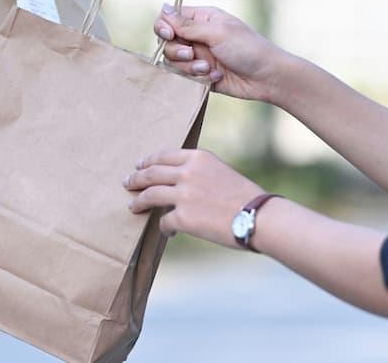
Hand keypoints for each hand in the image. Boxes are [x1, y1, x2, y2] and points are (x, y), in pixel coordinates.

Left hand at [123, 150, 264, 248]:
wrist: (260, 217)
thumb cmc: (246, 198)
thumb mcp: (221, 172)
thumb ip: (199, 172)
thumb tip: (178, 182)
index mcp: (198, 158)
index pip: (164, 155)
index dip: (148, 161)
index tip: (140, 165)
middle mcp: (188, 173)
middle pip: (151, 173)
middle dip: (136, 178)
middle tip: (127, 183)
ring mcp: (184, 195)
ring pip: (150, 195)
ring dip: (138, 201)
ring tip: (132, 206)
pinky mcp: (183, 218)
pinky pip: (164, 222)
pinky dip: (164, 228)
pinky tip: (168, 232)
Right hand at [154, 5, 291, 102]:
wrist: (267, 77)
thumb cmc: (247, 48)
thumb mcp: (217, 32)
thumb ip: (187, 24)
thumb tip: (162, 7)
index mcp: (201, 19)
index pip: (168, 18)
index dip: (163, 27)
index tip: (169, 35)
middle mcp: (197, 36)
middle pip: (167, 42)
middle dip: (177, 51)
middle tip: (191, 53)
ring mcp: (198, 56)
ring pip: (174, 62)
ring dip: (189, 66)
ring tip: (208, 69)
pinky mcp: (200, 74)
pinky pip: (184, 77)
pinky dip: (198, 78)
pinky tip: (215, 77)